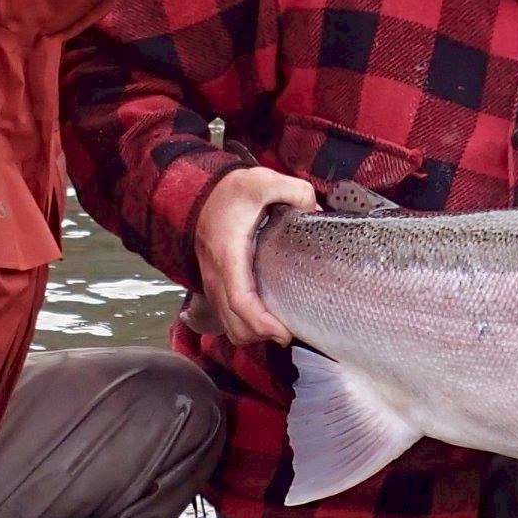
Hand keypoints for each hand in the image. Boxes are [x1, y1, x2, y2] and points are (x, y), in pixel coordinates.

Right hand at [192, 166, 317, 345]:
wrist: (201, 193)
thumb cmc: (231, 191)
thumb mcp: (264, 181)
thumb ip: (295, 191)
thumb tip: (316, 211)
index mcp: (229, 255)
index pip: (240, 302)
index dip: (262, 324)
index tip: (285, 332)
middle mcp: (216, 275)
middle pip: (234, 325)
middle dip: (262, 336)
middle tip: (290, 329)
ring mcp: (212, 284)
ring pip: (229, 326)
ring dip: (254, 333)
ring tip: (281, 324)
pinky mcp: (215, 286)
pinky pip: (227, 318)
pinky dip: (245, 325)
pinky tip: (267, 315)